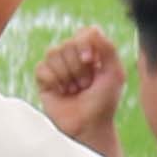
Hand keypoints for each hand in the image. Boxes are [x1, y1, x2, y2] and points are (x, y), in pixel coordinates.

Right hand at [32, 21, 123, 155]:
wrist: (89, 126)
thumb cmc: (104, 102)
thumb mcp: (114, 74)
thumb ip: (108, 48)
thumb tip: (92, 30)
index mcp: (92, 52)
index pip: (84, 32)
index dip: (85, 43)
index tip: (91, 61)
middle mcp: (73, 56)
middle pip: (68, 43)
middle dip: (78, 67)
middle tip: (85, 85)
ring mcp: (57, 66)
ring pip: (53, 52)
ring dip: (67, 75)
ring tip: (74, 90)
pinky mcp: (44, 79)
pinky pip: (42, 68)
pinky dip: (54, 81)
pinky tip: (62, 92)